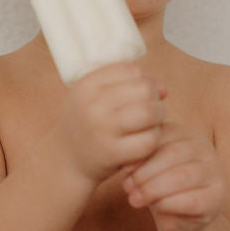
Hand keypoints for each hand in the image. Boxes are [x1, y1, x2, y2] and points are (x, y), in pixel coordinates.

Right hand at [57, 62, 166, 186]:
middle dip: (155, 99)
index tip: (143, 95)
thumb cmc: (88, 125)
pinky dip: (154, 138)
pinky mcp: (111, 153)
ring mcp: (101, 129)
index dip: (146, 80)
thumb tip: (163, 89)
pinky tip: (146, 141)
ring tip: (151, 124)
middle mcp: (92, 104)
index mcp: (88, 84)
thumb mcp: (93, 96)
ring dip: (159, 118)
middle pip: (144, 89)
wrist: (66, 161)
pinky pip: (149, 139)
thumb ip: (126, 85)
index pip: (132, 70)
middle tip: (151, 111)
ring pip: (150, 112)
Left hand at [122, 122, 226, 230]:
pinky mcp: (217, 197)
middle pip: (172, 155)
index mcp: (185, 133)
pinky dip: (169, 205)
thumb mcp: (150, 167)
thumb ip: (142, 159)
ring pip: (181, 176)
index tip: (124, 170)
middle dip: (145, 173)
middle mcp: (204, 148)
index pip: (162, 136)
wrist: (182, 216)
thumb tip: (126, 162)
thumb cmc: (161, 185)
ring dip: (153, 190)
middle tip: (128, 188)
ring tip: (135, 200)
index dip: (141, 153)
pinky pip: (192, 200)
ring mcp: (214, 172)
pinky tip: (157, 208)